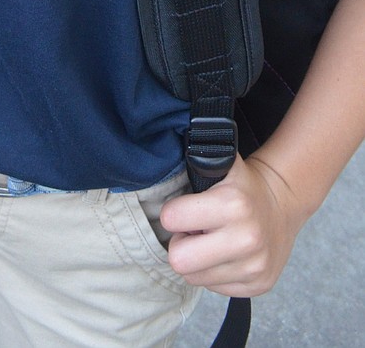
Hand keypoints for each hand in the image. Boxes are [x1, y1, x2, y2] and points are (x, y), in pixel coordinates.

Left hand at [160, 153, 307, 296]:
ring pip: (194, 278)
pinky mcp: (259, 286)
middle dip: (180, 245)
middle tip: (192, 232)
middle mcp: (247, 238)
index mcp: (233, 203)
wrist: (283, 203)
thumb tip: (161, 157)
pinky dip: (215, 273)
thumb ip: (193, 162)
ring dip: (197, 261)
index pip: (170, 219)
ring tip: (211, 241)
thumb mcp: (220, 165)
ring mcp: (255, 266)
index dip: (172, 214)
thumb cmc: (241, 185)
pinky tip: (226, 255)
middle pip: (179, 260)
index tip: (183, 210)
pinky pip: (214, 288)